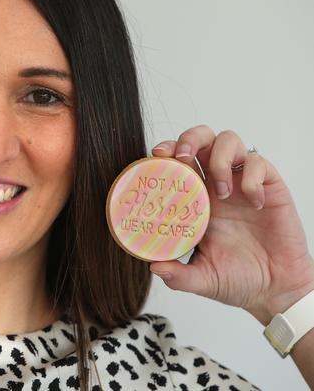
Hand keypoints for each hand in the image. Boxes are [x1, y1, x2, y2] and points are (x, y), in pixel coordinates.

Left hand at [149, 125, 313, 324]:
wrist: (276, 290)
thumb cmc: (238, 279)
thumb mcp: (202, 279)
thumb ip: (178, 276)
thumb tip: (153, 266)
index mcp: (196, 199)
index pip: (178, 161)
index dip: (167, 151)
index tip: (157, 155)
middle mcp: (217, 184)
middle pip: (201, 138)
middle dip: (189, 139)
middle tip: (182, 158)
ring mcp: (242, 183)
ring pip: (229, 141)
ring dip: (220, 159)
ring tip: (222, 193)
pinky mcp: (270, 187)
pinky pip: (259, 163)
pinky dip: (252, 178)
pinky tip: (254, 203)